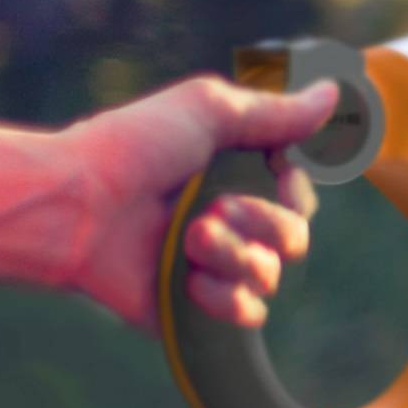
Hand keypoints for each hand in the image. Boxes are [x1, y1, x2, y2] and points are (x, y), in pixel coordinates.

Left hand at [55, 75, 339, 332]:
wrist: (72, 207)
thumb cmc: (131, 148)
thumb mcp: (207, 110)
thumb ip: (275, 112)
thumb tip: (335, 94)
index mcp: (231, 175)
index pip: (298, 194)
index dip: (296, 190)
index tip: (278, 178)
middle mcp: (226, 221)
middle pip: (295, 237)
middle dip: (264, 223)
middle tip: (215, 208)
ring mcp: (209, 266)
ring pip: (271, 275)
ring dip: (236, 255)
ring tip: (190, 240)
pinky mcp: (190, 307)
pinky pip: (244, 314)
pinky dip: (224, 297)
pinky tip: (189, 280)